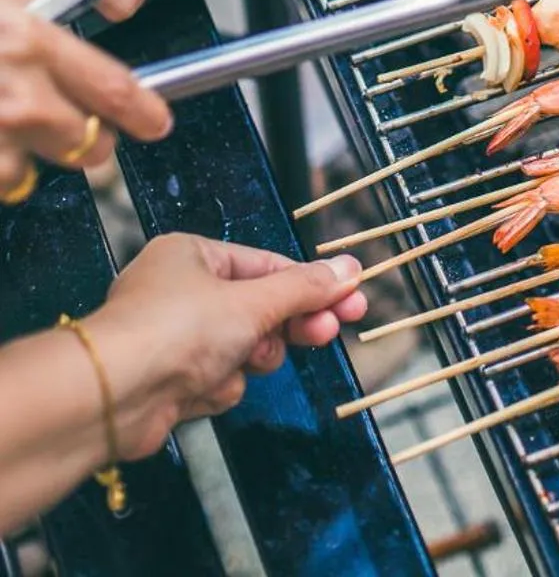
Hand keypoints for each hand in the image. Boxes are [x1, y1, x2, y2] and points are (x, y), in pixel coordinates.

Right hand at [0, 0, 170, 197]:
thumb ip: (36, 13)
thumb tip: (63, 26)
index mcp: (32, 43)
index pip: (111, 86)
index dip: (142, 110)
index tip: (155, 121)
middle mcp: (18, 95)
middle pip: (85, 141)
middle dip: (86, 140)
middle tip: (72, 129)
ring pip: (33, 171)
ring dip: (24, 158)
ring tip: (3, 128)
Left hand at [86, 236, 365, 458]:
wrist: (113, 395)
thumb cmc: (177, 329)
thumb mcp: (252, 302)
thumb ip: (304, 289)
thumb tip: (351, 269)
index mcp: (193, 256)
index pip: (267, 266)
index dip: (311, 285)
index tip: (351, 299)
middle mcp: (181, 292)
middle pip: (257, 309)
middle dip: (286, 326)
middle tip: (329, 333)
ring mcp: (174, 339)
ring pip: (241, 350)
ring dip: (245, 361)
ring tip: (237, 361)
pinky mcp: (169, 382)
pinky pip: (216, 381)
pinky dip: (215, 388)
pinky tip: (199, 389)